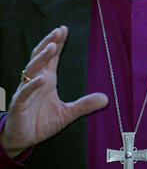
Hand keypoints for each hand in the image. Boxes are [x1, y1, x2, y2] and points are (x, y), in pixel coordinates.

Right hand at [0, 26, 107, 157]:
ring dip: (42, 57)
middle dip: (49, 42)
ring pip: (32, 69)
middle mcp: (36, 80)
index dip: (57, 42)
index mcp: (47, 79)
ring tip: (51, 46)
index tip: (64, 29)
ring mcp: (26, 90)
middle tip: (58, 31)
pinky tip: (41, 78)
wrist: (22, 140)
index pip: (52, 57)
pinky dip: (32, 84)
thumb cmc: (41, 123)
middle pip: (41, 56)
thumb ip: (84, 105)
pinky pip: (24, 91)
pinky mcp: (19, 104)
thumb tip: (106, 99)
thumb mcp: (67, 113)